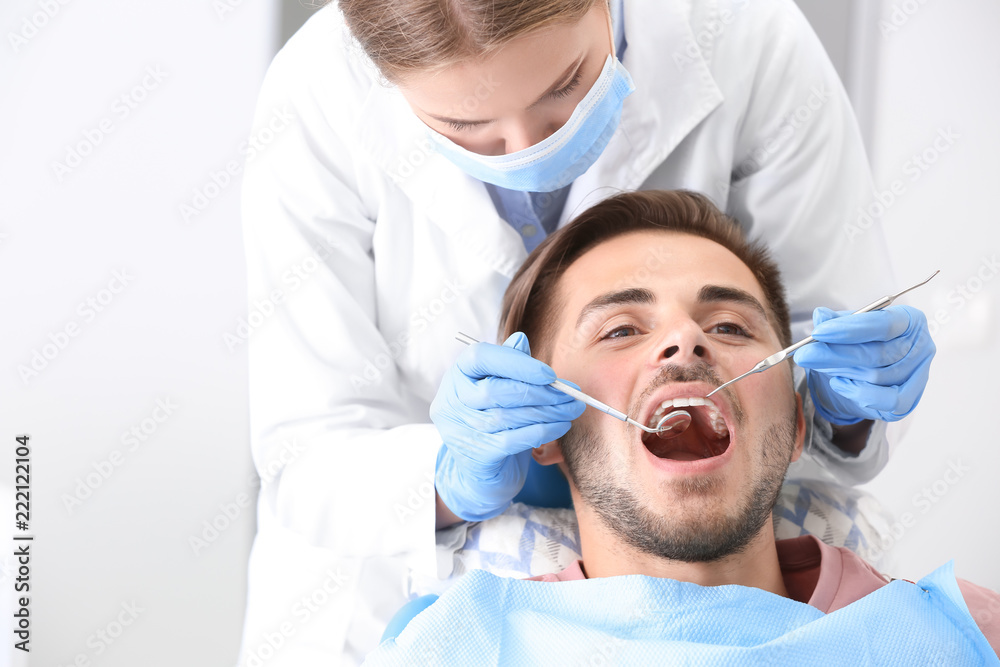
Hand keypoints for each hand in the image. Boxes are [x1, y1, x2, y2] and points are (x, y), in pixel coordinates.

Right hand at [431, 332, 584, 520]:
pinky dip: (542, 431)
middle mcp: (451, 401)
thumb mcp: (500, 388)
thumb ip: (509, 364)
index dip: (516, 363)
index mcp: (457, 375)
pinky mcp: (475, 455)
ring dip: (547, 412)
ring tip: (571, 409)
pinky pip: (513, 440)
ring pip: (507, 416)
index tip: (549, 374)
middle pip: (495, 390)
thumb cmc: (493, 420)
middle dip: (540, 392)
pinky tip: (560, 426)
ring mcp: (460, 430)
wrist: (479, 470)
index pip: (480, 358)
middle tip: (571, 394)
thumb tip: (521, 339)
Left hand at [793, 305, 934, 424]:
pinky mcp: (910, 399)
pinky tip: (839, 383)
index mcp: (909, 320)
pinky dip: (859, 393)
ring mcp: (918, 375)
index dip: (850, 328)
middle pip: (876, 353)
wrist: (866, 375)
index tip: (819, 332)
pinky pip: (886, 400)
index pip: (883, 324)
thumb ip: (834, 321)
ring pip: (876, 376)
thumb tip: (820, 316)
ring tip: (820, 365)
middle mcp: (919, 346)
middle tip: (805, 354)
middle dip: (835, 354)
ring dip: (842, 371)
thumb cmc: (860, 343)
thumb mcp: (845, 327)